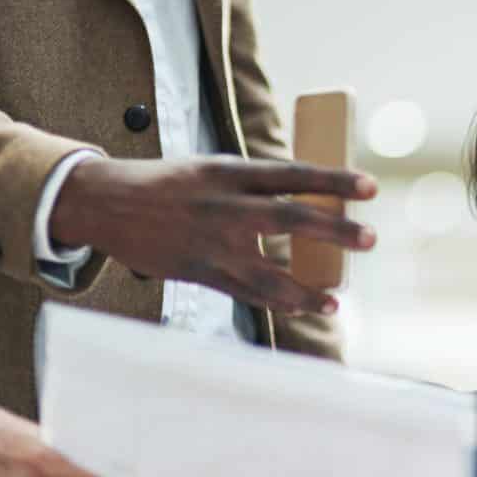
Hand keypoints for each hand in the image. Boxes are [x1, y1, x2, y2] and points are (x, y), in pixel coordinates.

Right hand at [52, 156, 377, 314]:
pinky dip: (278, 303)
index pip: (292, 174)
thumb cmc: (169, 184)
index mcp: (229, 171)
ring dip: (305, 289)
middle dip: (333, 229)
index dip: (333, 180)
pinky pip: (246, 293)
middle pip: (289, 217)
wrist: (105, 202)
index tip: (371, 187)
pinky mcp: (199, 271)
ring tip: (337, 299)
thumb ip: (255, 185)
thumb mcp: (212, 169)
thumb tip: (310, 202)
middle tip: (371, 238)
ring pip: (267, 271)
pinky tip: (308, 307)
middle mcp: (223, 205)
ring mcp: (210, 241)